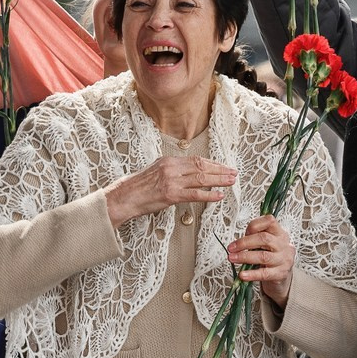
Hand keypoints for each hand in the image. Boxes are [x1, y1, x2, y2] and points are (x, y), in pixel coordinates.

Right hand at [105, 155, 235, 227]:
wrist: (123, 197)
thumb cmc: (138, 188)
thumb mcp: (155, 172)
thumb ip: (172, 171)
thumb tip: (188, 174)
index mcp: (168, 161)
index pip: (196, 160)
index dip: (213, 163)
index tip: (224, 167)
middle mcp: (171, 168)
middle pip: (202, 166)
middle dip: (220, 170)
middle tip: (233, 173)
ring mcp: (171, 181)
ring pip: (201, 178)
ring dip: (219, 180)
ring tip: (231, 182)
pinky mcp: (171, 195)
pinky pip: (195, 194)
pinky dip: (209, 194)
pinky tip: (219, 195)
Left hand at [229, 214, 294, 306]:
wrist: (282, 274)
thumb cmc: (270, 255)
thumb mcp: (266, 243)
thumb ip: (255, 238)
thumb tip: (237, 243)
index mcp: (279, 233)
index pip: (270, 221)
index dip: (255, 225)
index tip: (244, 232)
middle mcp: (283, 244)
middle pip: (264, 239)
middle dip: (244, 243)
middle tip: (231, 248)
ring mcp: (283, 259)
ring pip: (263, 256)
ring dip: (245, 257)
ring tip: (232, 258)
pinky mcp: (280, 273)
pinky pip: (264, 273)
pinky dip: (252, 274)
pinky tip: (242, 275)